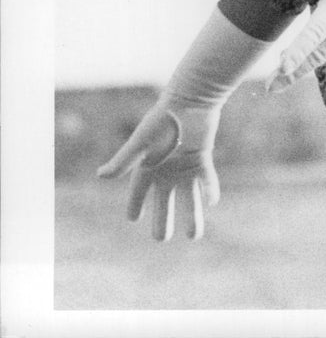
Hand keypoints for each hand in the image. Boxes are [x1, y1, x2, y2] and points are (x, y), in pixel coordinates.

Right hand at [97, 100, 220, 240]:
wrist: (190, 100)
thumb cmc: (162, 119)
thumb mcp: (140, 142)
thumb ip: (123, 160)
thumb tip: (100, 176)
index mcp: (149, 165)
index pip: (139, 191)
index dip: (135, 204)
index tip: (132, 218)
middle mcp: (167, 169)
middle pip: (164, 200)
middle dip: (163, 219)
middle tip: (162, 238)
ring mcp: (185, 165)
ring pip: (189, 196)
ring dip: (192, 215)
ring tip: (194, 236)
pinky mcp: (202, 158)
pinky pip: (207, 179)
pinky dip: (210, 190)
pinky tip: (212, 202)